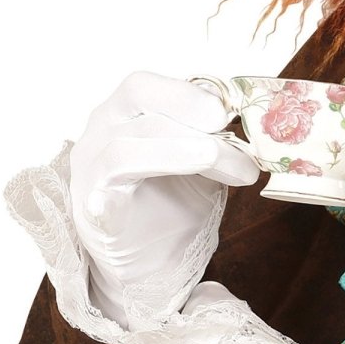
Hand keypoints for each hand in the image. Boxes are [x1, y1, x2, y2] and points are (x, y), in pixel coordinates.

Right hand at [69, 71, 259, 327]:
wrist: (152, 259)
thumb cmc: (175, 194)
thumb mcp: (202, 153)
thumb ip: (214, 131)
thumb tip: (253, 114)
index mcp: (128, 108)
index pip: (147, 84)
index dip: (187, 92)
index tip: (228, 108)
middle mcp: (103, 129)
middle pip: (134, 99)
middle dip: (185, 107)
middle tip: (225, 124)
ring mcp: (91, 170)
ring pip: (125, 148)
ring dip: (184, 152)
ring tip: (232, 168)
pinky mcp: (94, 214)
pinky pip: (103, 197)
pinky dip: (119, 195)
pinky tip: (145, 193)